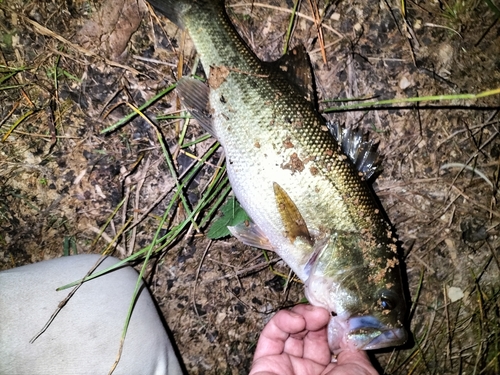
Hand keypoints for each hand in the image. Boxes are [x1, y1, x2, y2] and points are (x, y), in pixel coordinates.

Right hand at [249, 304, 378, 374]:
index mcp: (329, 373)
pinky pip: (270, 336)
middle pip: (306, 331)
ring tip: (313, 315)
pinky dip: (282, 321)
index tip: (337, 313)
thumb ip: (351, 346)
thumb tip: (346, 325)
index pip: (325, 339)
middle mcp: (306, 370)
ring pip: (287, 330)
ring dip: (300, 315)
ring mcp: (285, 366)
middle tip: (324, 313)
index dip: (330, 323)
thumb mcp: (360, 370)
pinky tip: (297, 320)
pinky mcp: (264, 364)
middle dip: (315, 317)